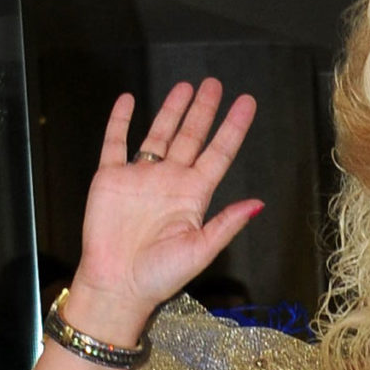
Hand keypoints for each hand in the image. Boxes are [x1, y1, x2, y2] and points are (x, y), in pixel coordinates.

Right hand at [72, 78, 262, 322]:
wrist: (116, 286)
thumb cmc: (160, 275)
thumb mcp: (200, 250)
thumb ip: (227, 223)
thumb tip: (259, 204)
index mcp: (194, 194)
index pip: (219, 152)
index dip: (233, 127)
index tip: (247, 102)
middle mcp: (170, 180)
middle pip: (192, 136)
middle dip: (204, 110)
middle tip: (214, 83)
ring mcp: (140, 176)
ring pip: (159, 133)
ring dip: (172, 110)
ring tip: (186, 86)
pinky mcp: (110, 178)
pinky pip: (115, 142)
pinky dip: (120, 120)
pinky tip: (128, 100)